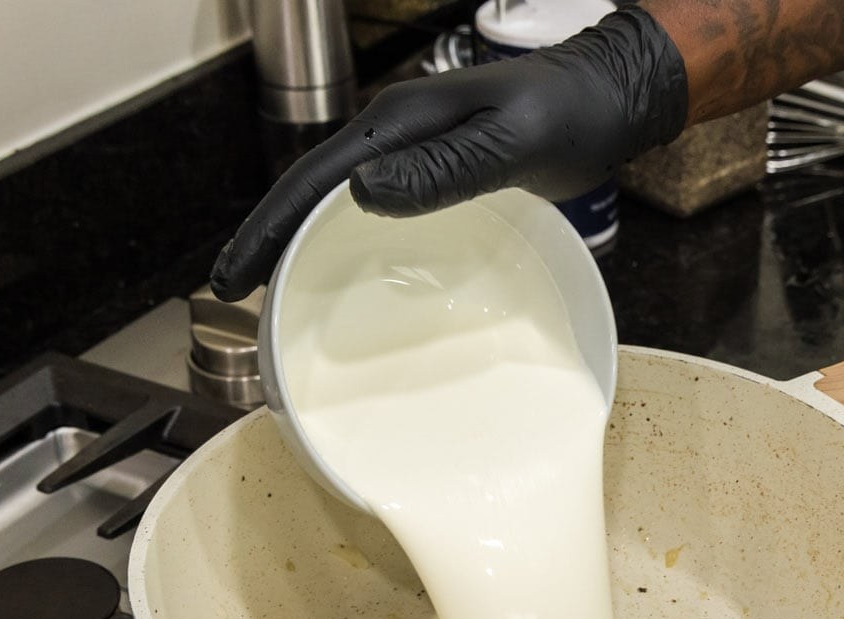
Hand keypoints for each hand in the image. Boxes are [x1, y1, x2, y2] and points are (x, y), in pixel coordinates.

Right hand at [209, 5, 686, 301]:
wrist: (610, 99)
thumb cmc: (570, 116)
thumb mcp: (511, 143)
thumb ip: (443, 168)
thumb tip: (360, 193)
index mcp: (399, 123)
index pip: (312, 180)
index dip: (267, 228)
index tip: (232, 277)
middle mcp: (395, 135)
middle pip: (310, 191)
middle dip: (267, 239)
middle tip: (235, 295)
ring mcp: (414, 153)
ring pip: (336, 201)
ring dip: (299, 242)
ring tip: (272, 290)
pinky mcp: (436, 173)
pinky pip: (374, 210)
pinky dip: (343, 240)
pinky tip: (339, 269)